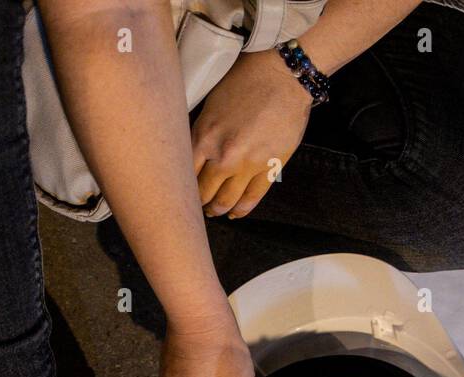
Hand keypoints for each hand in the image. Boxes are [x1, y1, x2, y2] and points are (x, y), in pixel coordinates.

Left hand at [192, 48, 311, 218]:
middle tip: (196, 204)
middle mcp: (223, 156)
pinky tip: (235, 213)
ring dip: (218, 209)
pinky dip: (242, 209)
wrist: (283, 76)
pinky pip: (252, 197)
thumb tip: (195, 154)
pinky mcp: (270, 168)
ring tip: (214, 211)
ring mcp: (248, 165)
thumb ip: (202, 131)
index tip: (180, 191)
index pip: (184, 173)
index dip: (181, 186)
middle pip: (203, 192)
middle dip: (198, 201)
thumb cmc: (246, 81)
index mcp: (204, 137)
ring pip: (226, 200)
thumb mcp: (211, 103)